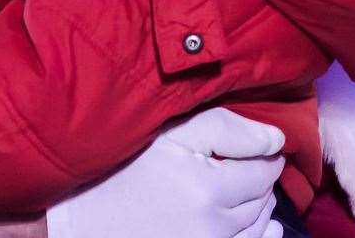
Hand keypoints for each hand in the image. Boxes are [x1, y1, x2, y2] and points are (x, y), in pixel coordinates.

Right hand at [45, 108, 286, 237]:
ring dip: (257, 209)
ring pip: (257, 230)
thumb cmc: (118, 169)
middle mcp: (213, 226)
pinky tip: (262, 229)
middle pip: (262, 200)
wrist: (77, 219)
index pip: (265, 170)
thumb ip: (225, 128)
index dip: (264, 154)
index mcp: (208, 188)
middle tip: (245, 165)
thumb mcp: (168, 133)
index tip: (258, 146)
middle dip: (260, 180)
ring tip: (243, 190)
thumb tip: (277, 140)